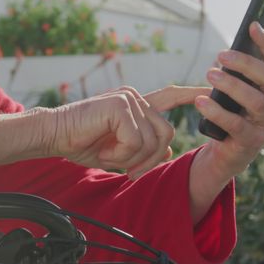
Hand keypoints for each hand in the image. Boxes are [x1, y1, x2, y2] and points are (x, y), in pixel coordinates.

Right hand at [51, 85, 204, 177]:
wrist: (52, 135)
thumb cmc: (79, 141)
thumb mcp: (118, 150)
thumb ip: (142, 148)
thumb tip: (167, 153)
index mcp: (135, 104)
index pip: (170, 96)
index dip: (192, 94)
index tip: (210, 91)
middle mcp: (134, 97)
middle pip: (166, 134)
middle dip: (149, 159)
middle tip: (129, 171)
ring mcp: (128, 99)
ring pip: (154, 140)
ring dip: (132, 158)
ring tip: (109, 156)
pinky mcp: (120, 106)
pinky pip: (136, 141)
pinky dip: (121, 154)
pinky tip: (103, 150)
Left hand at [191, 24, 263, 209]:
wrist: (229, 150)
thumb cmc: (237, 111)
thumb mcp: (246, 86)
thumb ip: (257, 61)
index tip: (252, 25)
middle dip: (246, 63)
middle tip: (221, 55)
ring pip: (255, 101)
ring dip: (231, 85)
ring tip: (210, 74)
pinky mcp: (252, 142)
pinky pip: (235, 124)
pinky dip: (216, 111)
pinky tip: (201, 101)